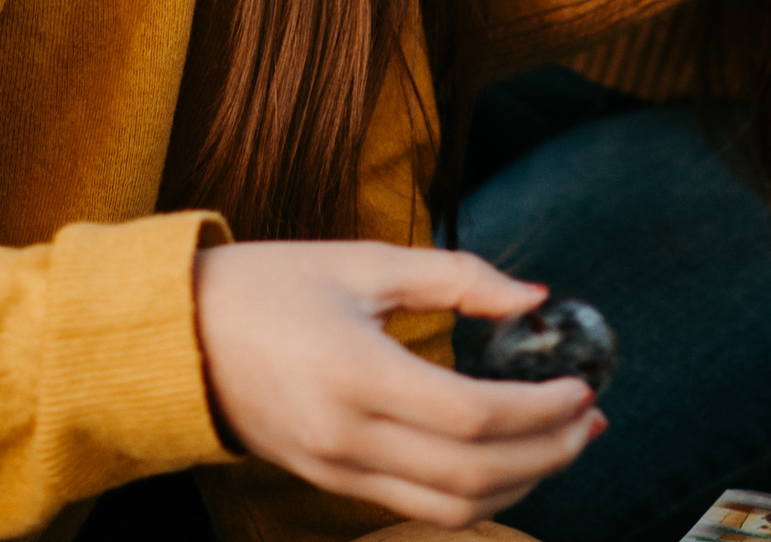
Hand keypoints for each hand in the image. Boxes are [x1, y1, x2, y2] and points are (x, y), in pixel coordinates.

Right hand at [193, 241, 603, 527]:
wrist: (180, 338)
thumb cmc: (270, 284)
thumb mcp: (364, 262)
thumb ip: (455, 277)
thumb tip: (534, 295)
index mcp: (357, 375)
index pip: (473, 417)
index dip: (540, 408)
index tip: (583, 384)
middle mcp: (349, 439)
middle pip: (474, 474)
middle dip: (547, 451)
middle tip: (590, 416)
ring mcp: (339, 471)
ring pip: (452, 507)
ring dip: (521, 482)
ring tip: (562, 440)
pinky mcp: (333, 483)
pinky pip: (420, 507)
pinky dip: (477, 491)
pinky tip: (506, 456)